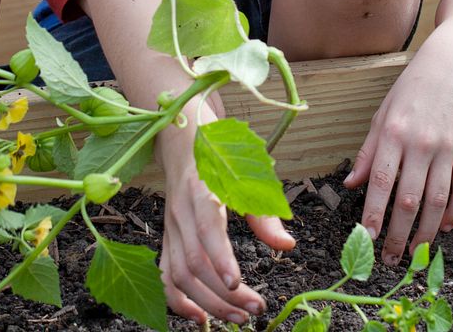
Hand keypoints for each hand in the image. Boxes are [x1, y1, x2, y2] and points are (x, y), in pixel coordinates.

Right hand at [155, 104, 294, 323]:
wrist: (184, 140)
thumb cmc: (223, 157)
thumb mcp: (251, 175)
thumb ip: (266, 212)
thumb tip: (287, 245)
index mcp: (203, 189)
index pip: (206, 227)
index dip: (219, 257)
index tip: (236, 283)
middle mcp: (181, 211)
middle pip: (193, 261)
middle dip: (223, 293)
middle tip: (255, 309)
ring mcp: (170, 228)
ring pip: (178, 274)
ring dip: (207, 303)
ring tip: (238, 318)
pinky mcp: (166, 239)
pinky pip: (165, 276)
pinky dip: (178, 302)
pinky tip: (201, 318)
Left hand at [344, 39, 452, 264]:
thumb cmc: (412, 89)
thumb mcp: (382, 114)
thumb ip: (368, 152)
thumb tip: (350, 185)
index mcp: (393, 133)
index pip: (380, 183)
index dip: (374, 215)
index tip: (367, 240)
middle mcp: (420, 143)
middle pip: (409, 200)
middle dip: (398, 235)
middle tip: (392, 260)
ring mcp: (448, 148)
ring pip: (438, 201)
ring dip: (427, 232)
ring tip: (416, 252)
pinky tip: (445, 228)